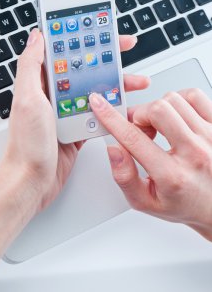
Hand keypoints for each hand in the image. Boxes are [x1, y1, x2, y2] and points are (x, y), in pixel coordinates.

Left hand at [1, 29, 149, 213]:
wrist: (32, 181)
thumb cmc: (27, 144)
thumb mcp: (28, 99)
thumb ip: (31, 66)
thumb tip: (36, 37)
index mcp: (42, 84)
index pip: (65, 53)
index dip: (84, 39)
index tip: (101, 31)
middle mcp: (54, 95)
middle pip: (85, 69)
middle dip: (107, 59)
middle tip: (126, 49)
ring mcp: (67, 112)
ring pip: (96, 91)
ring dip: (116, 85)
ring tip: (136, 82)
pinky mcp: (76, 128)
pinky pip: (99, 114)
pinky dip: (113, 110)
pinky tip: (126, 108)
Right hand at [89, 88, 211, 240]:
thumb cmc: (184, 203)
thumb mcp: (146, 201)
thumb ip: (124, 177)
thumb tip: (114, 150)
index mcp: (172, 175)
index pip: (133, 138)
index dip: (110, 118)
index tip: (99, 104)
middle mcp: (194, 153)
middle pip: (157, 110)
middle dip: (140, 114)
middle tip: (140, 128)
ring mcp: (210, 137)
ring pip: (174, 99)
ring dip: (159, 108)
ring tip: (160, 126)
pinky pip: (194, 96)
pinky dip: (179, 100)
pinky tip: (176, 116)